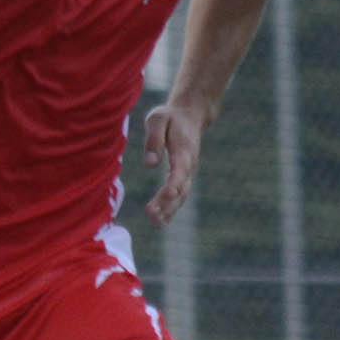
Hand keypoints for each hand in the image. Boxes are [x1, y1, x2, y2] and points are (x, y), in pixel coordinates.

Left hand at [143, 100, 207, 226]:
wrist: (189, 116)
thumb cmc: (169, 117)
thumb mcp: (157, 119)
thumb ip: (153, 139)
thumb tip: (150, 164)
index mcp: (183, 150)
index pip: (179, 172)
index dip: (172, 185)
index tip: (164, 197)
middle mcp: (189, 164)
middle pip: (181, 188)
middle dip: (168, 204)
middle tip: (152, 216)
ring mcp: (189, 171)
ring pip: (182, 195)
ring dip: (169, 211)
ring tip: (155, 223)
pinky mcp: (184, 175)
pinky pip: (180, 195)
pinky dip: (171, 209)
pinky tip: (160, 221)